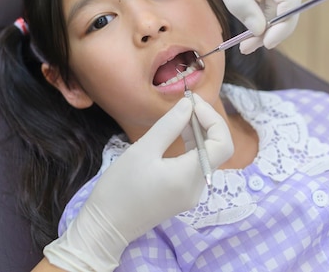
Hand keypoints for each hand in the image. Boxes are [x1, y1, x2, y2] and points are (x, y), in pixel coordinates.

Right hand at [43, 95, 233, 271]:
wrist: (106, 226)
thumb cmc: (120, 187)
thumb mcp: (142, 150)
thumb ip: (169, 125)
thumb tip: (187, 104)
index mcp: (190, 176)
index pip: (223, 144)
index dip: (212, 118)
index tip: (193, 102)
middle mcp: (198, 187)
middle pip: (218, 149)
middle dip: (207, 123)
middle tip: (188, 104)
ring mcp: (192, 193)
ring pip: (209, 157)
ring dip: (201, 133)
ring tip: (182, 115)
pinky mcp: (183, 195)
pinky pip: (197, 166)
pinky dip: (193, 147)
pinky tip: (179, 134)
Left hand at [123, 0, 301, 53]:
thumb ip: (240, 3)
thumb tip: (259, 30)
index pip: (290, 0)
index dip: (282, 26)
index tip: (264, 44)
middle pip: (287, 1)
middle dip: (272, 28)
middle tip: (247, 47)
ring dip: (265, 19)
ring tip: (244, 38)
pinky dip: (262, 5)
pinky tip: (249, 16)